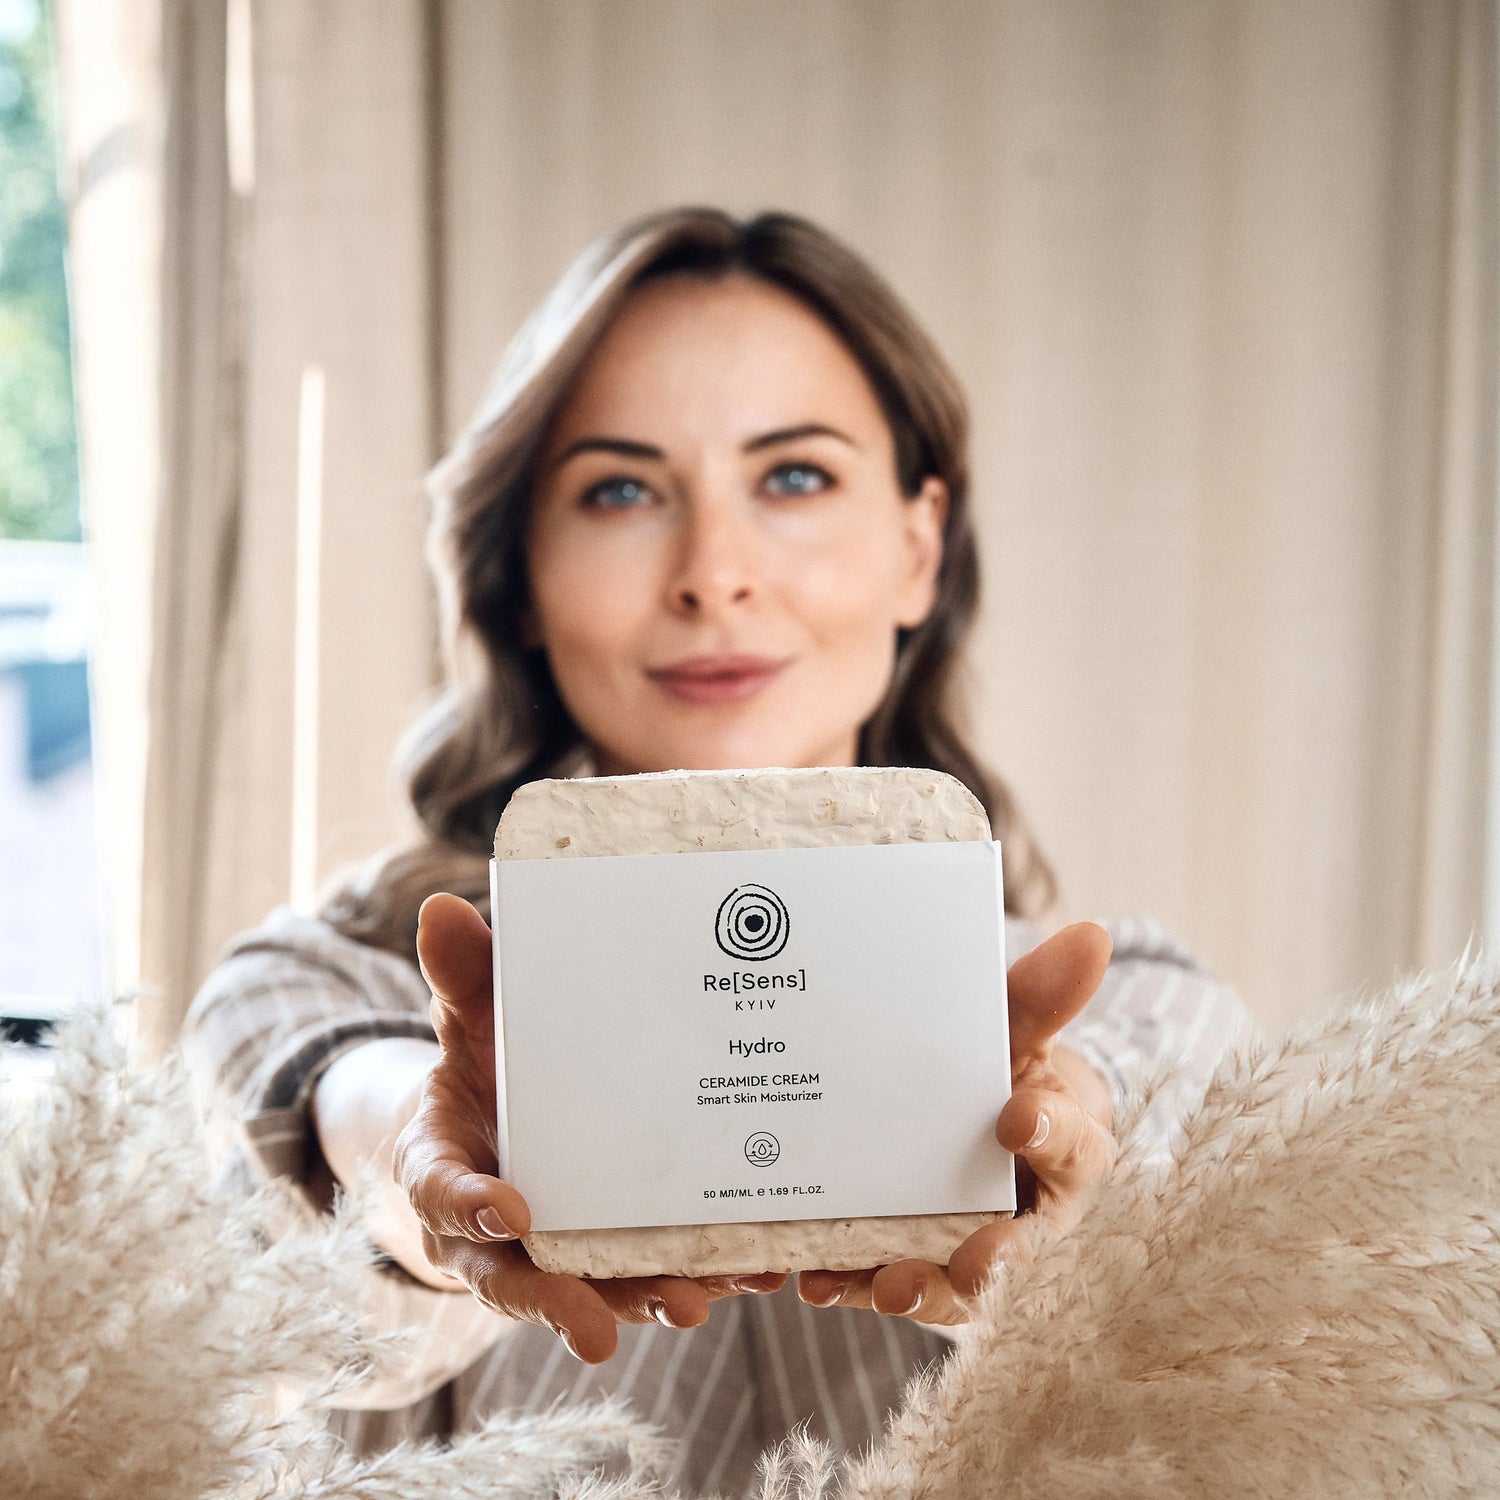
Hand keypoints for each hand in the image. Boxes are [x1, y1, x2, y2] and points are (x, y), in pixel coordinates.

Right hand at [392, 893, 786, 1362]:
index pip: (445, 1193)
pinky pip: (653, 1271)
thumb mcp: (472, 1022)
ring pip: (594, 1287)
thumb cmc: (489, 1070)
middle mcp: (498, 1228)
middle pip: (518, 1275)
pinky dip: (700, 1274)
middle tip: (597, 1326)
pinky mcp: (616, 1251)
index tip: (507, 1207)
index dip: (469, 1205)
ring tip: (695, 1303)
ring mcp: (559, 1247)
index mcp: (448, 1168)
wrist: (506, 1124)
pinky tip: (752, 1269)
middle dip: (558, 1300)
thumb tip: (442, 909)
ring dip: (644, 1299)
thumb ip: (465, 977)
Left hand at [797, 922, 1116, 1323]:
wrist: (971, 1112)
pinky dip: (851, 1282)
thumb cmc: (1005, 1073)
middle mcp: (1029, 1214)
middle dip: (995, 1259)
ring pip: (953, 1283)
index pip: (1076, 1146)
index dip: (1051, 1133)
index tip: (1017, 1114)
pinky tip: (813, 1277)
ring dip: (920, 1288)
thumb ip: (1039, 997)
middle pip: (1022, 1248)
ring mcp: (968, 1246)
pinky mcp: (910, 1262)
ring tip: (885, 1284)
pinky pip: (883, 1279)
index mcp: (1070, 1150)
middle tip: (972, 1261)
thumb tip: (1089, 936)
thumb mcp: (1019, 1032)